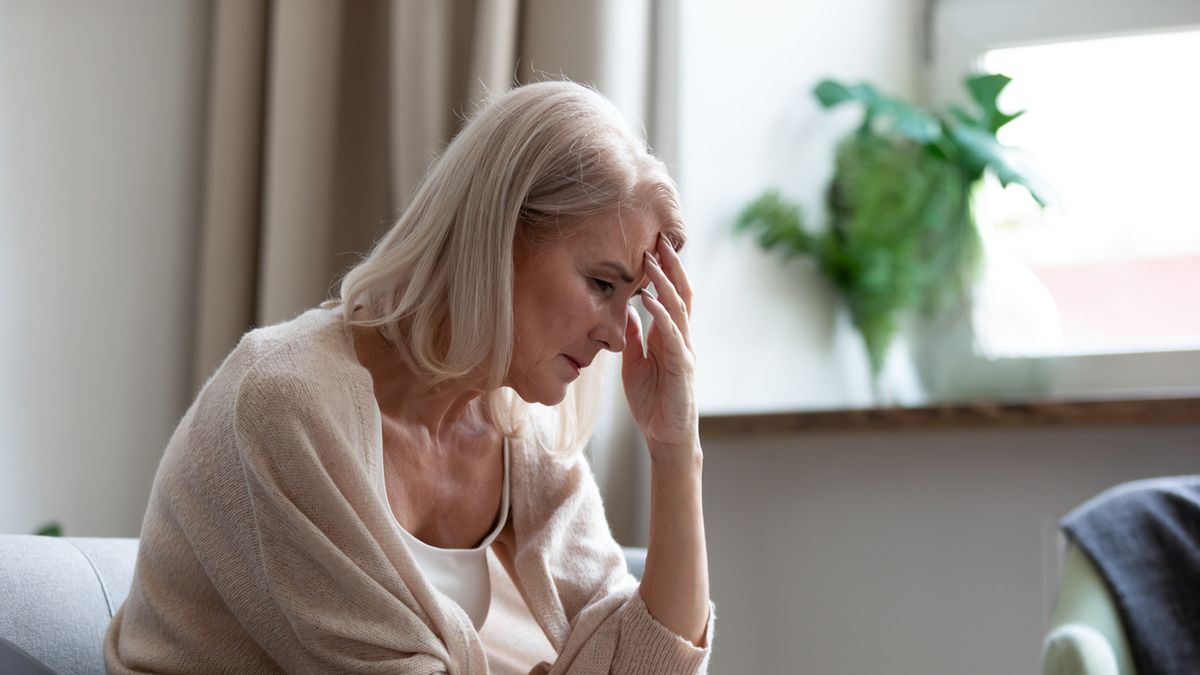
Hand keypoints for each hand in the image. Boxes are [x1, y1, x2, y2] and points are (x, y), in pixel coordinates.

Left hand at [621, 234, 698, 462]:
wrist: (665, 436)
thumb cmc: (652, 401)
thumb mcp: (635, 362)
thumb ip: (633, 336)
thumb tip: (626, 309)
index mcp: (669, 336)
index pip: (671, 296)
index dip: (665, 270)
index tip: (652, 245)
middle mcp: (681, 338)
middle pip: (680, 293)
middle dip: (671, 266)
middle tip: (660, 239)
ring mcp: (685, 351)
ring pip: (678, 308)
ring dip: (665, 283)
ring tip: (652, 260)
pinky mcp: (683, 367)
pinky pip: (672, 336)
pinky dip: (661, 316)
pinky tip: (649, 300)